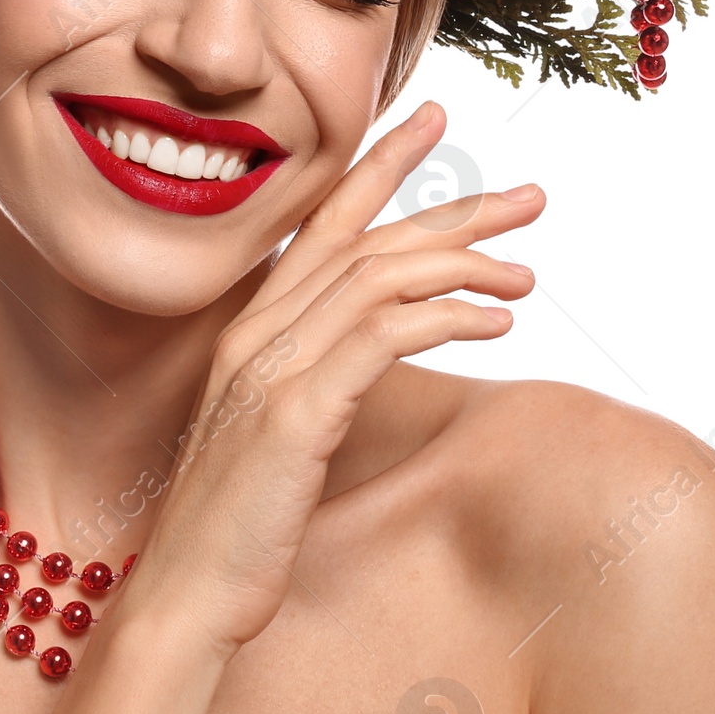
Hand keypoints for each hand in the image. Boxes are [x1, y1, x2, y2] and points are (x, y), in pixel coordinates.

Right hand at [116, 101, 542, 659]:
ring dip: (464, 267)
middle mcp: (259, 329)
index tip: (434, 121)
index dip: (380, 163)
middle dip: (454, 209)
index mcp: (253, 324)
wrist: (185, 593)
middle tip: (529, 197)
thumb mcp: (279, 430)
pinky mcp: (295, 411)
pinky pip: (383, 336)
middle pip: (367, 237)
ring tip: (525, 280)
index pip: (325, 218)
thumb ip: (317, 375)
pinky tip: (495, 324)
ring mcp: (272, 366)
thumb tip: (379, 350)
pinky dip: (446, 317)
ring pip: (380, 275)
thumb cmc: (239, 522)